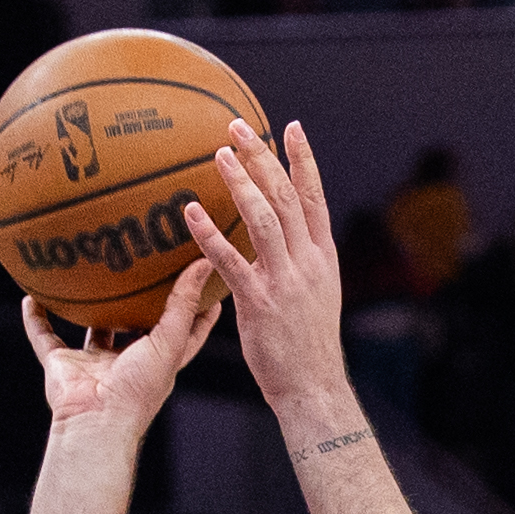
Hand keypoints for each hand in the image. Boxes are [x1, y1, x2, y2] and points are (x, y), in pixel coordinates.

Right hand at [18, 260, 221, 440]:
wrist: (95, 423)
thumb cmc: (138, 391)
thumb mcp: (169, 342)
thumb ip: (183, 304)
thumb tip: (203, 264)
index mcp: (158, 360)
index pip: (183, 330)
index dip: (196, 306)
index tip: (202, 278)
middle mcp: (126, 362)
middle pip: (135, 326)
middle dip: (139, 301)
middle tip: (144, 265)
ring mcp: (93, 364)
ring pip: (91, 329)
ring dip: (88, 308)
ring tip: (90, 274)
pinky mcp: (62, 366)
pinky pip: (44, 338)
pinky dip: (36, 320)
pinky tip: (31, 297)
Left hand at [183, 118, 351, 433]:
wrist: (312, 385)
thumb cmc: (307, 344)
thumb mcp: (317, 295)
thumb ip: (302, 262)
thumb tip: (286, 238)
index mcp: (323, 257)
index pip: (315, 197)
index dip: (303, 160)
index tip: (290, 128)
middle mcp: (308, 261)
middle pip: (287, 197)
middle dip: (264, 158)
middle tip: (238, 128)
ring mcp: (285, 280)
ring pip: (265, 219)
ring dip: (241, 183)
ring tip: (219, 155)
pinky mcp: (260, 302)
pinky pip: (232, 260)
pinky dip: (211, 234)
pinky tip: (191, 213)